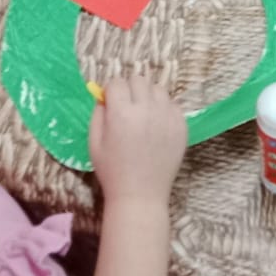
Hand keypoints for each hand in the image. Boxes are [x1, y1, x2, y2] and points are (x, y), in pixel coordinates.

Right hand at [90, 76, 186, 209]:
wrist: (140, 195)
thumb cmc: (112, 171)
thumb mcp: (94, 142)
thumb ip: (98, 113)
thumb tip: (104, 95)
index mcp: (121, 112)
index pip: (117, 82)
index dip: (111, 91)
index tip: (111, 103)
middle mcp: (146, 109)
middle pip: (138, 80)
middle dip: (129, 90)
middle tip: (127, 108)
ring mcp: (167, 116)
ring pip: (158, 89)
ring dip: (148, 97)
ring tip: (144, 115)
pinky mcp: (181, 125)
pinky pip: (173, 104)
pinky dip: (164, 109)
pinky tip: (157, 126)